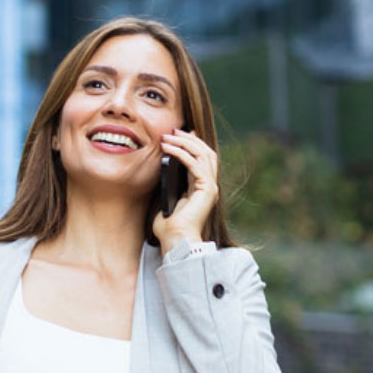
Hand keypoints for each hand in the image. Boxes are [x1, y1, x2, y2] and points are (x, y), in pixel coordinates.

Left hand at [151, 127, 219, 252]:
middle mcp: (210, 186)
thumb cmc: (169, 227)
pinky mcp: (206, 190)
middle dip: (189, 138)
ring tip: (168, 136)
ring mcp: (210, 188)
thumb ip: (169, 184)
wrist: (175, 241)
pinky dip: (182, 153)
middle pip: (206, 152)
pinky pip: (195, 164)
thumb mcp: (166, 198)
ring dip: (185, 142)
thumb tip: (162, 167)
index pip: (202, 158)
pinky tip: (169, 148)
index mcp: (202, 188)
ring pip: (203, 154)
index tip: (177, 133)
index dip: (192, 143)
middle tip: (172, 130)